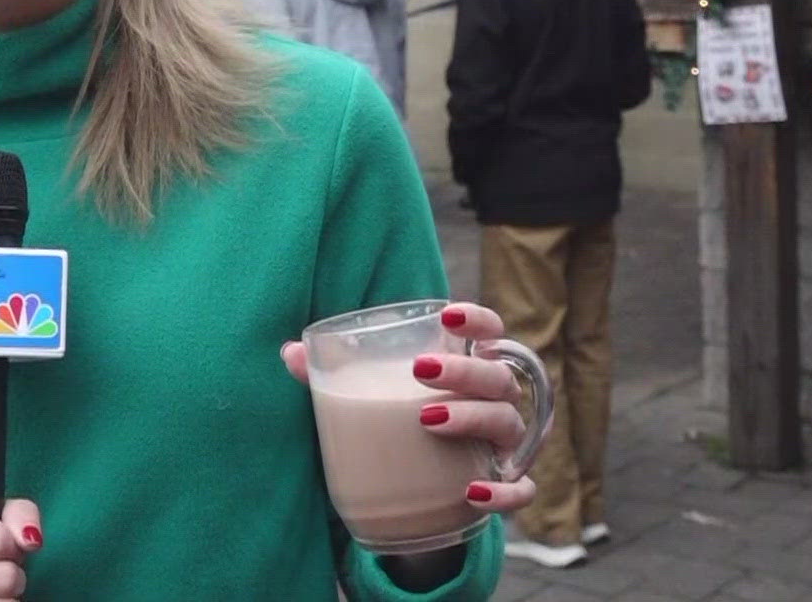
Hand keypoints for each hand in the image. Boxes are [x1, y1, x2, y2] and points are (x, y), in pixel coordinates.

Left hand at [282, 303, 538, 513]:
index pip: (491, 334)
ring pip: (508, 423)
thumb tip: (290, 353)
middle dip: (464, 369)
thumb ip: (331, 377)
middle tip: (421, 370)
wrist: (419, 497)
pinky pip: (522, 491)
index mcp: (468, 371)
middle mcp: (495, 403)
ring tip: (429, 418)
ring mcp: (504, 447)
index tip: (447, 315)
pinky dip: (504, 492)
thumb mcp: (366, 402)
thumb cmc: (399, 429)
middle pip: (498, 377)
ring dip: (474, 417)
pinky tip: (471, 491)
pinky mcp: (505, 489)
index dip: (478, 320)